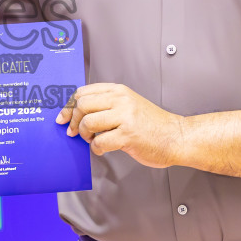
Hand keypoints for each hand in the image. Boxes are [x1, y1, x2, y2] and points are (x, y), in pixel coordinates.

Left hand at [55, 82, 179, 167]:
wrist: (176, 136)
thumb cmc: (152, 125)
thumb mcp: (129, 104)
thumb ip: (106, 104)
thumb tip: (77, 113)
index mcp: (119, 91)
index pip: (83, 92)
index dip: (69, 106)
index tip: (64, 118)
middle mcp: (121, 100)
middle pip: (82, 105)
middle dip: (74, 121)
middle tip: (76, 132)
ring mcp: (125, 117)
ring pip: (88, 123)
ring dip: (85, 135)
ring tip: (93, 140)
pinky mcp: (128, 135)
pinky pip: (100, 142)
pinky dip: (97, 149)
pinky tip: (103, 149)